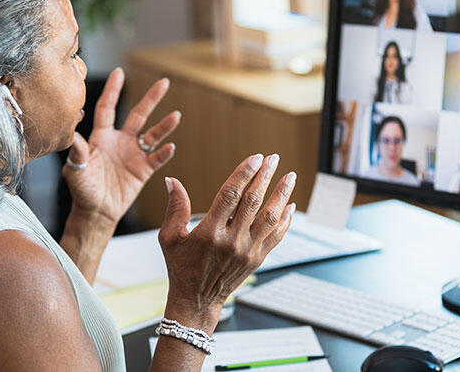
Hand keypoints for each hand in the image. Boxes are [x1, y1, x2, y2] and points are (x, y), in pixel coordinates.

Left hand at [63, 68, 179, 223]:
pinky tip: (170, 146)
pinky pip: (157, 158)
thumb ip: (77, 150)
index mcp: (102, 137)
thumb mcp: (75, 168)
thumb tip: (73, 133)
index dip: (113, 90)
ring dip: (165, 125)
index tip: (119, 72)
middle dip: (151, 98)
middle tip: (164, 82)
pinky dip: (164, 153)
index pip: (108, 107)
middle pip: (138, 114)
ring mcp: (134, 154)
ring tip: (176, 115)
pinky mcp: (143, 170)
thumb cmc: (82, 189)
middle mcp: (120, 141)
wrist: (96, 211)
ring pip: (153, 134)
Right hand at [158, 154, 296, 330]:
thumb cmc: (181, 267)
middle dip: (265, 177)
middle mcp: (231, 241)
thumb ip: (174, 208)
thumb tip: (171, 181)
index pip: (230, 195)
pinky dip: (285, 219)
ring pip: (270, 217)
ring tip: (290, 177)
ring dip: (282, 195)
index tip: (255, 158)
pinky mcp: (257, 259)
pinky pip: (276, 236)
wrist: (197, 300)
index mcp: (210, 232)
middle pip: (253, 202)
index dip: (244, 174)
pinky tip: (290, 205)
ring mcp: (247, 251)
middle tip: (273, 159)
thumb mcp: (169, 238)